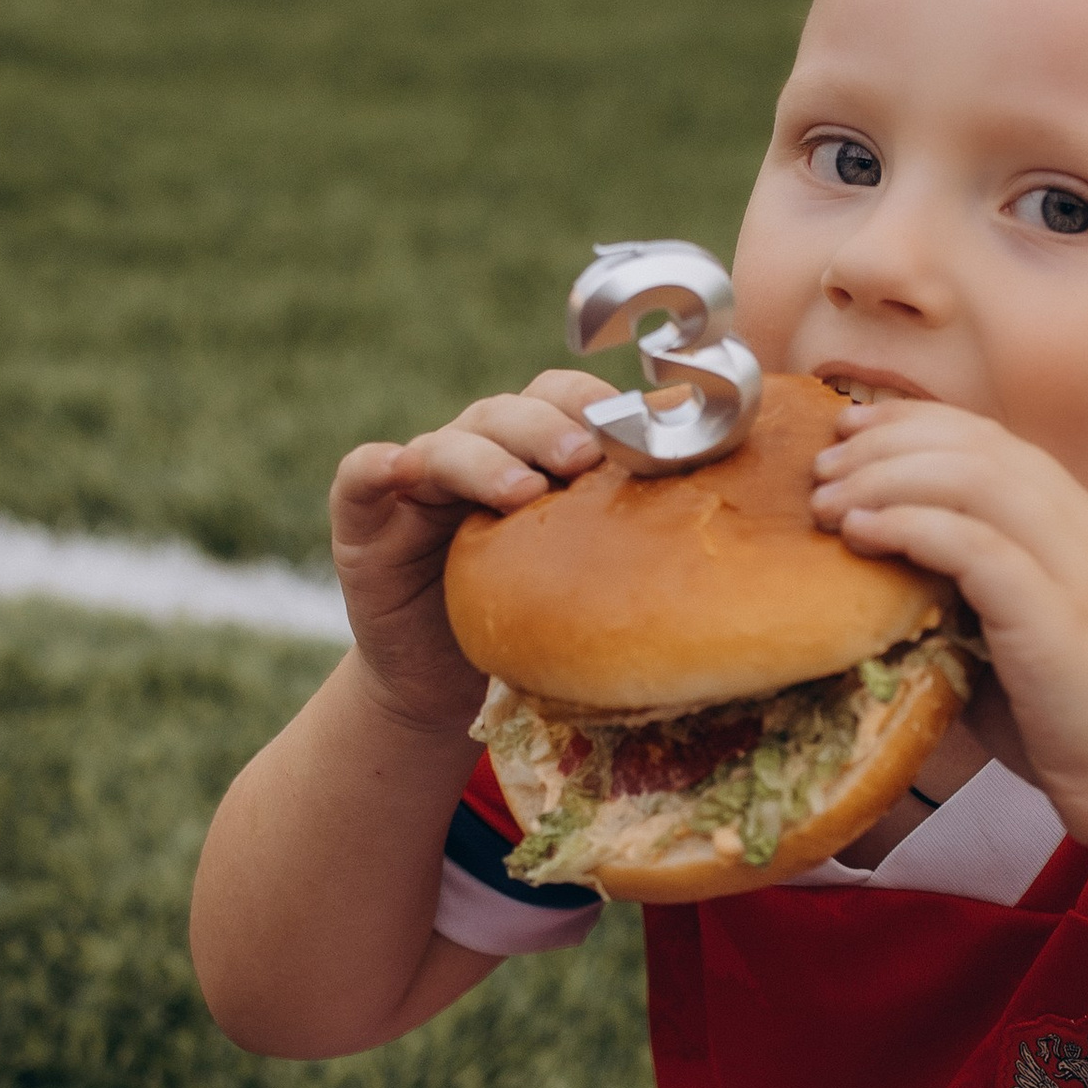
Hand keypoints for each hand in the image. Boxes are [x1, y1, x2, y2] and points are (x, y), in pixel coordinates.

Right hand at [330, 371, 616, 737]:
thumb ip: (626, 540)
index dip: (595, 403)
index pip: (563, 402)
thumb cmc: (526, 627)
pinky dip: (376, 465)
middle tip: (584, 456)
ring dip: (484, 458)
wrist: (444, 685)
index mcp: (532, 455)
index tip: (638, 426)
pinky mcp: (363, 518)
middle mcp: (476, 454)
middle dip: (548, 427)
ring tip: (521, 493)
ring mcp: (416, 482)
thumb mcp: (584, 580)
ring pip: (447, 443)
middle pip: (508, 412)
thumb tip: (725, 511)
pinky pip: (361, 475)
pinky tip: (396, 468)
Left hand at [811, 403, 1087, 862]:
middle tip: (821, 464)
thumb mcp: (1017, 634)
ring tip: (826, 501)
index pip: (989, 439)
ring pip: (972, 478)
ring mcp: (1075, 565)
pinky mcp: (1055, 615)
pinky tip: (861, 533)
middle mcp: (1082, 526)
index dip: (911, 423)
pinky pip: (974, 544)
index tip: (848, 430)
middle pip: (974, 444)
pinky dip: (909, 527)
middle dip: (885, 441)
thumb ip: (966, 593)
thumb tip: (880, 575)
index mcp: (1077, 522)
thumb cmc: (1081, 721)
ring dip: (885, 478)